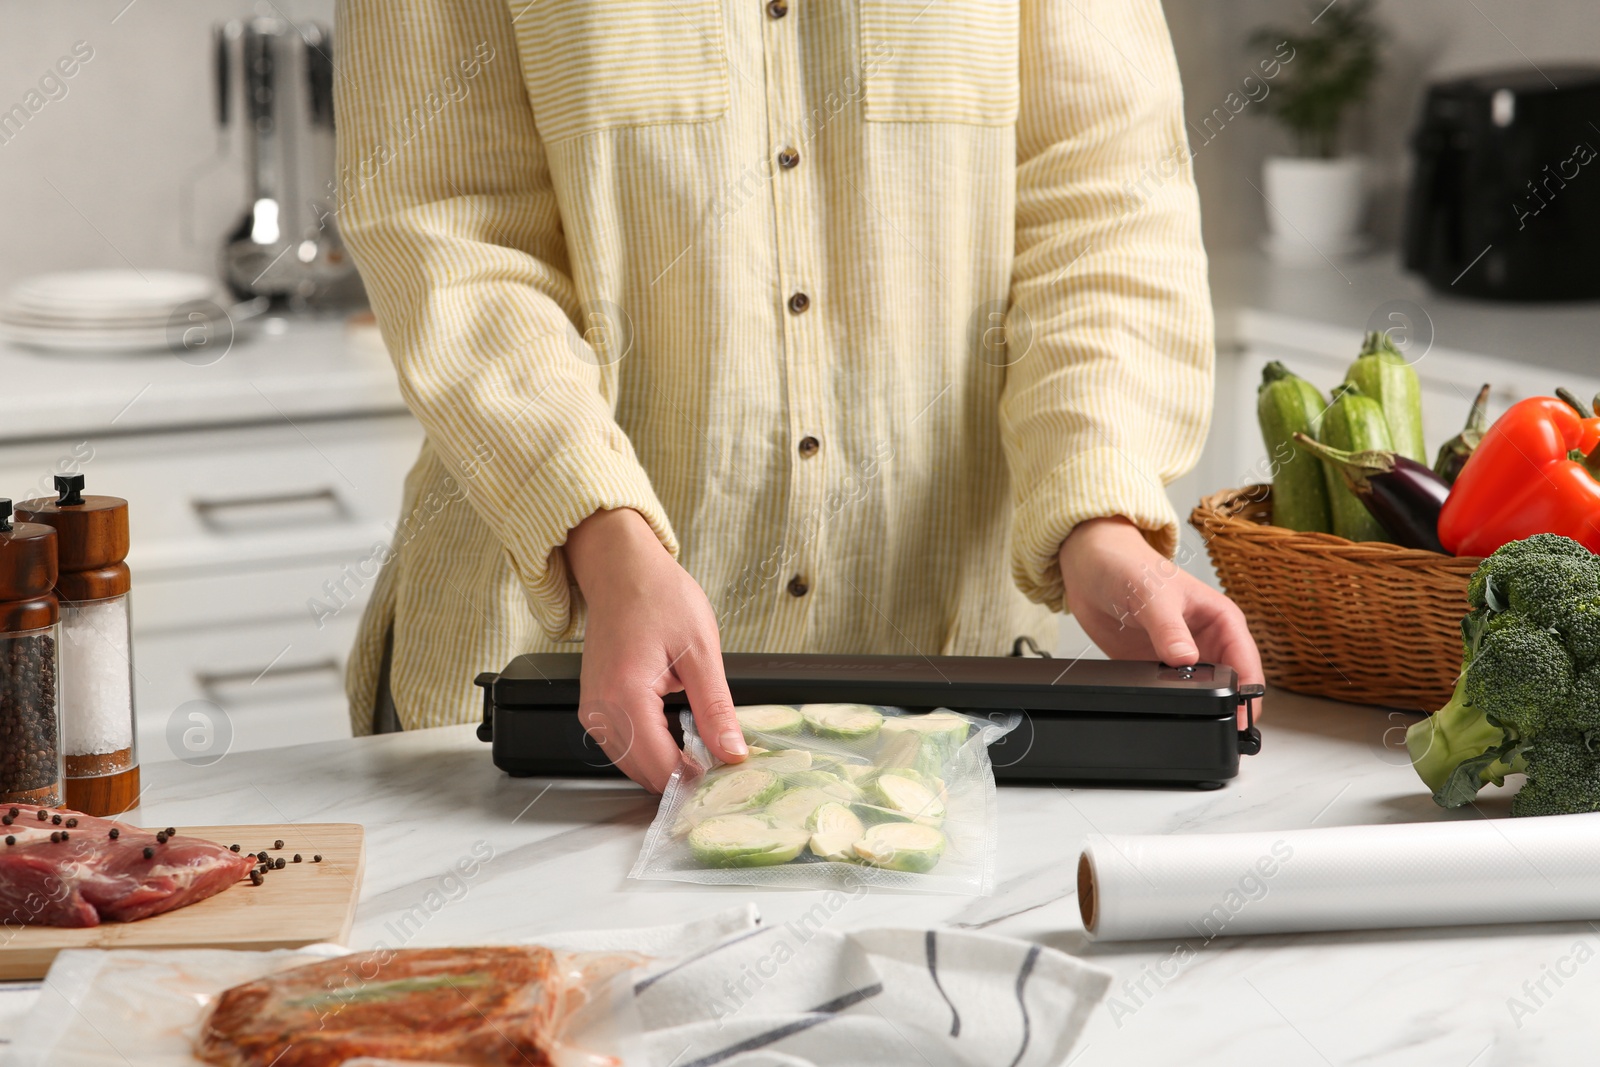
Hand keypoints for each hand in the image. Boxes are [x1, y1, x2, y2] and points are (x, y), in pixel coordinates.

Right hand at [565, 508, 745, 791]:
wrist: (621, 570)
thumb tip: (732, 752)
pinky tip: (678, 735)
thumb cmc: (658, 596)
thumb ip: (716, 709)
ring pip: (632, 764)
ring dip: (667, 765)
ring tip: (704, 749)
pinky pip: (622, 746)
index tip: (728, 777)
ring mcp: (592, 709)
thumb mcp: (701, 650)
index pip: (662, 767)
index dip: (697, 780)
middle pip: (644, 773)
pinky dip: (651, 749)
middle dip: (683, 776)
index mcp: (626, 695)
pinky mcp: (594, 705)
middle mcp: (600, 709)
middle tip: (722, 764)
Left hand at [1058, 516, 1264, 725]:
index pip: (1246, 660)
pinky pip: (1170, 690)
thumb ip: (1169, 629)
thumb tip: (1186, 659)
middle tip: (1227, 728)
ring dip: (1201, 705)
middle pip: (1230, 682)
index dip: (1249, 690)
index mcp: (1221, 619)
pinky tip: (1168, 709)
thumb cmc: (1130, 566)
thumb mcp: (1154, 596)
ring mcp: (1182, 655)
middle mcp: (1206, 640)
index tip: (1244, 712)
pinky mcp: (1156, 666)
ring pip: (1202, 690)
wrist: (1090, 568)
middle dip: (1230, 704)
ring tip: (1201, 722)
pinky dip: (1170, 701)